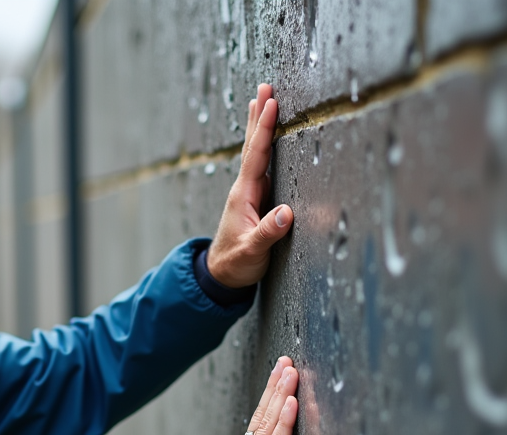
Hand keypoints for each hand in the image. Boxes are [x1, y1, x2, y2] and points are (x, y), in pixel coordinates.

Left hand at [206, 84, 293, 287]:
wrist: (221, 276)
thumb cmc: (236, 264)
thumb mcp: (252, 252)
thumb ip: (267, 234)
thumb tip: (286, 214)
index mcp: (244, 195)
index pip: (256, 156)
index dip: (264, 129)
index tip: (271, 102)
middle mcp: (244, 189)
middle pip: (251, 145)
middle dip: (258, 116)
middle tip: (264, 86)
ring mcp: (248, 193)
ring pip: (254, 152)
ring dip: (258, 126)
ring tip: (261, 100)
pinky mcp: (254, 200)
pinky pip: (260, 164)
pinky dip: (262, 146)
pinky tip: (266, 139)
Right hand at [207, 357, 298, 434]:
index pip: (260, 419)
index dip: (270, 396)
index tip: (278, 375)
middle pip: (264, 412)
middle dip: (275, 384)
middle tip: (285, 361)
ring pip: (270, 420)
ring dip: (282, 392)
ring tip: (291, 370)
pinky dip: (285, 420)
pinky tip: (292, 401)